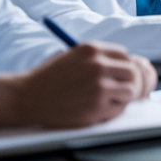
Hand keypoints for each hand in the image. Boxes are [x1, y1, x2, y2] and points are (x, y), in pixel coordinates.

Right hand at [0, 43, 156, 128]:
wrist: (28, 96)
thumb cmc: (50, 79)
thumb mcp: (74, 57)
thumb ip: (99, 59)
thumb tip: (130, 67)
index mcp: (92, 50)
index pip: (125, 55)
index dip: (125, 67)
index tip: (122, 76)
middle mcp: (98, 65)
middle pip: (133, 72)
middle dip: (131, 82)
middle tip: (124, 91)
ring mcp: (99, 86)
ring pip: (131, 90)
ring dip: (123, 97)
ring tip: (108, 100)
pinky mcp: (97, 106)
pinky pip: (120, 108)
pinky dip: (113, 111)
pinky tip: (97, 109)